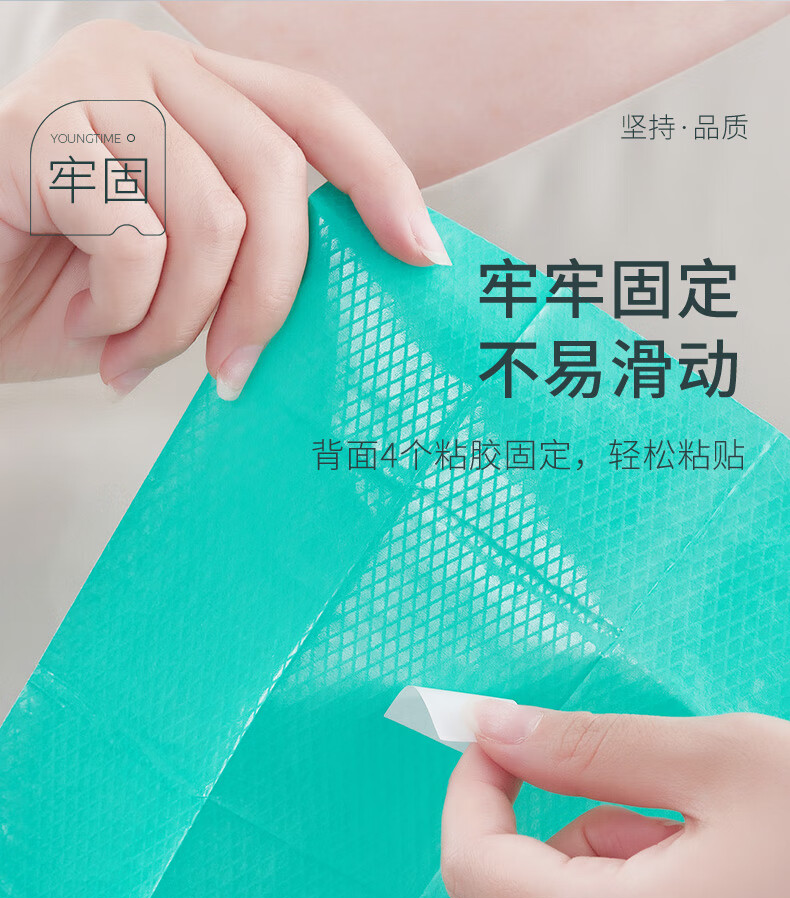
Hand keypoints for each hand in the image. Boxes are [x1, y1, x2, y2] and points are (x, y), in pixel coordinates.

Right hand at [0, 19, 448, 392]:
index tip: (422, 255)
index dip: (380, 179)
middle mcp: (149, 63)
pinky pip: (134, 240)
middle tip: (231, 373)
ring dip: (176, 320)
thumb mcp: (173, 281)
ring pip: (210, 216)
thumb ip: (246, 258)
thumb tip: (354, 289)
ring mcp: (92, 83)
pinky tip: (85, 329)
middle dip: (267, 297)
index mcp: (195, 89)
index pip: (314, 109)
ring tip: (127, 353)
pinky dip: (120, 313)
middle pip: (275, 171)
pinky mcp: (36, 128)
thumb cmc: (51, 297)